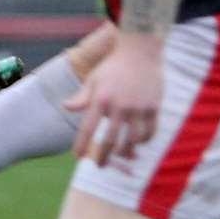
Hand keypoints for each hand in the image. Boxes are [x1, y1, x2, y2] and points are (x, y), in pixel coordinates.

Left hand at [66, 32, 164, 165]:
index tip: (77, 157)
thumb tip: (66, 107)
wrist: (141, 51)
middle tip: (100, 166)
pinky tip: (138, 142)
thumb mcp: (94, 79)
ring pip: (132, 140)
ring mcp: (138, 107)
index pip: (87, 128)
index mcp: (100, 99)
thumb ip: (82, 97)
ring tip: (121, 154)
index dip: (81, 145)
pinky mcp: (153, 107)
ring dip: (126, 151)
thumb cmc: (113, 67)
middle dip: (103, 157)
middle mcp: (119, 105)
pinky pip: (150, 132)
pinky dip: (144, 140)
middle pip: (109, 141)